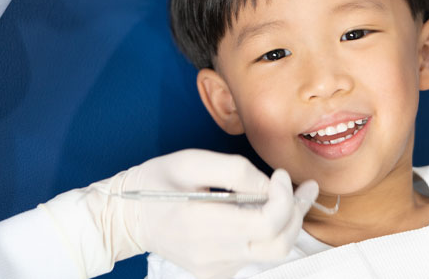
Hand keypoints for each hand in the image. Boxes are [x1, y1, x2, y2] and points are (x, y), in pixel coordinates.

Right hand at [124, 150, 318, 278]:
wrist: (126, 217)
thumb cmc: (155, 183)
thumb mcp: (189, 161)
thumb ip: (234, 170)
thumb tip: (268, 185)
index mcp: (204, 225)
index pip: (267, 223)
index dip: (284, 198)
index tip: (280, 175)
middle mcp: (214, 254)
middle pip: (279, 244)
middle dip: (296, 213)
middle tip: (302, 186)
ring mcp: (216, 267)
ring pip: (271, 252)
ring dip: (287, 222)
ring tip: (294, 195)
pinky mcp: (217, 271)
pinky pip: (255, 255)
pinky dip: (268, 233)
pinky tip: (266, 211)